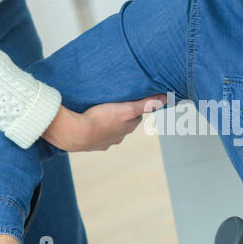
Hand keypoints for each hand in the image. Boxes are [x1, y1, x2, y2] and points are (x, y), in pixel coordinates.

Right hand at [42, 97, 166, 151]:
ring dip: (106, 124)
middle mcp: (117, 137)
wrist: (77, 133)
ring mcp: (103, 142)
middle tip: (113, 105)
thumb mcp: (127, 108)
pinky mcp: (90, 144)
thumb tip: (165, 99)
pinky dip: (93, 130)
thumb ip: (146, 104)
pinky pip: (94, 136)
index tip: (129, 101)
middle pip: (123, 125)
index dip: (133, 108)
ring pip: (108, 131)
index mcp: (127, 128)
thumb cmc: (101, 120)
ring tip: (99, 113)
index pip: (135, 117)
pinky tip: (88, 123)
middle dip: (120, 116)